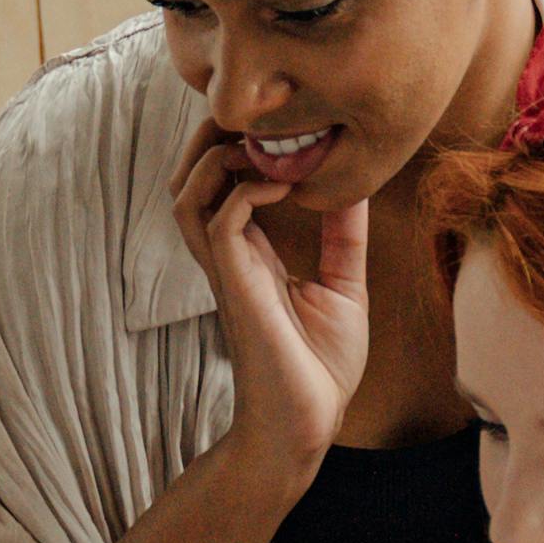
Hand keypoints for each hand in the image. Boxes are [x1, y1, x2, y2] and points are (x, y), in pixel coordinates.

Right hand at [170, 134, 367, 480]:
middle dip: (212, 138)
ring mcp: (227, 271)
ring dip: (217, 158)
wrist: (308, 423)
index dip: (238, 145)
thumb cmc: (320, 367)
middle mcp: (228, 256)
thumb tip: (355, 183)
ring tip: (261, 147)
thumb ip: (342, 235)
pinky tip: (281, 188)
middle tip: (257, 119)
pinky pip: (219, 222)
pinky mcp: (237, 287)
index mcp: (249, 253)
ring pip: (188, 193)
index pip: (221, 182)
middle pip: (189, 177)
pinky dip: (245, 193)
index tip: (284, 127)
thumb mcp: (343, 285)